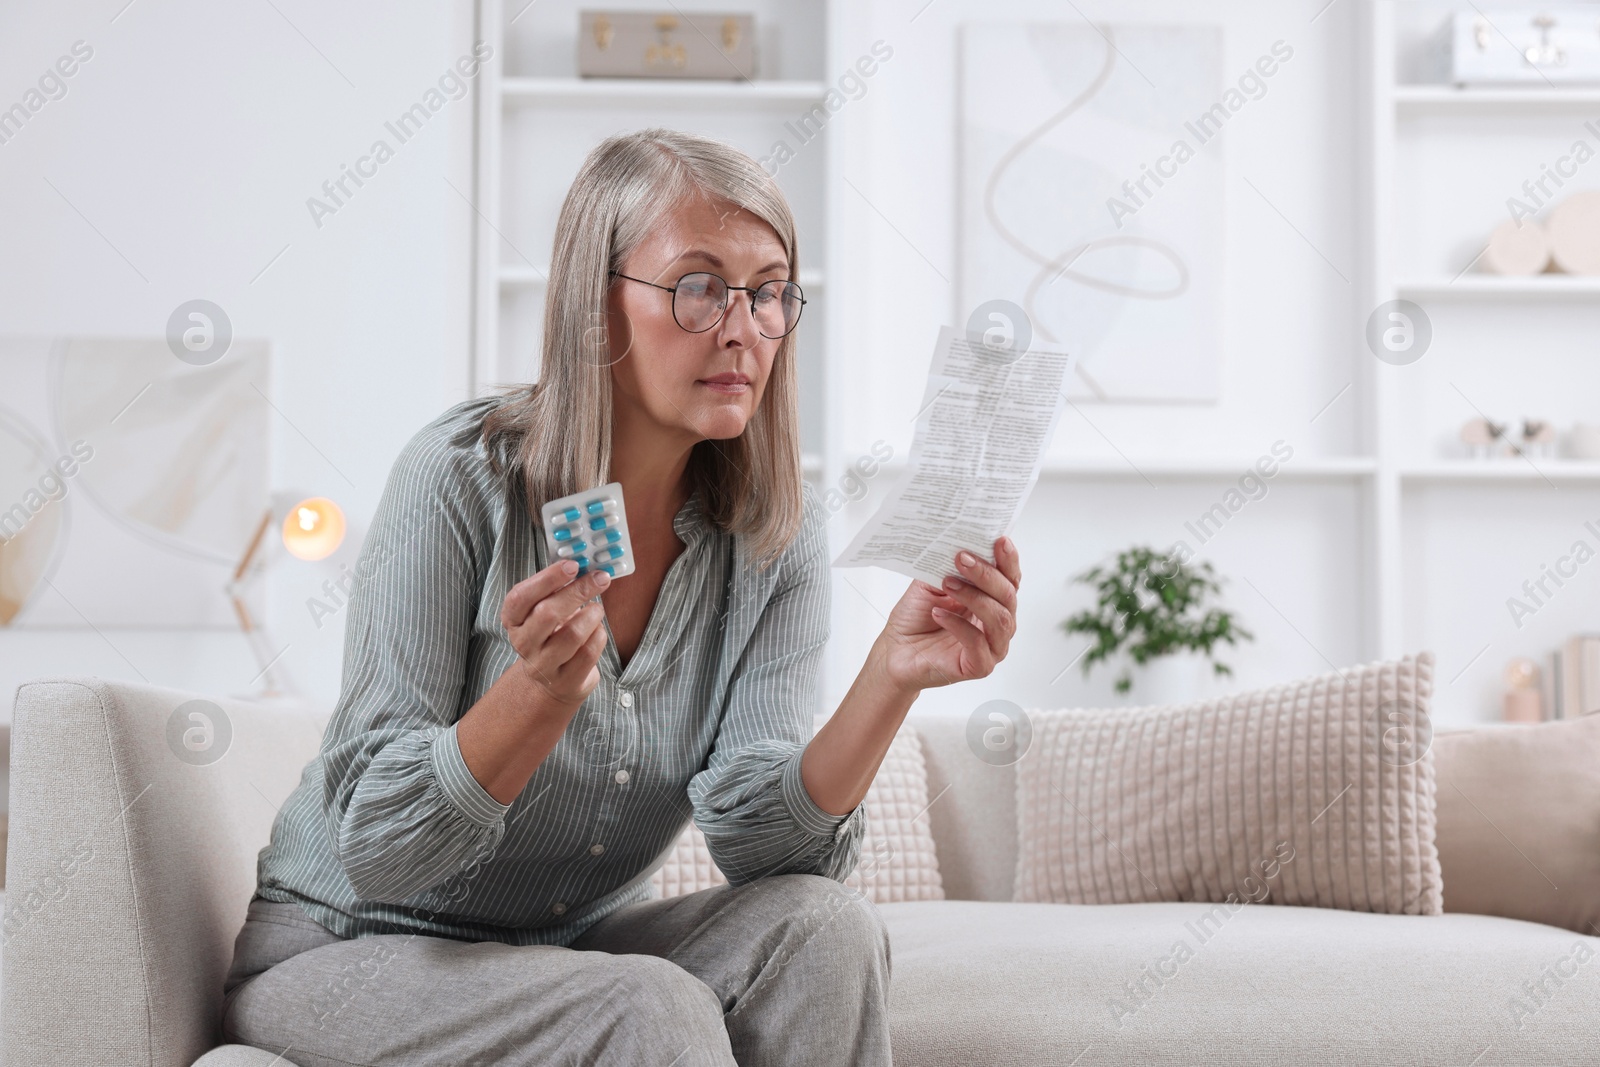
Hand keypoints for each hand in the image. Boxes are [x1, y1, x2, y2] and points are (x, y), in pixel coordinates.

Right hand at [500, 560, 610, 706]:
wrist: (551, 681)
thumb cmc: (551, 635)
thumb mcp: (544, 611)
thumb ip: (556, 590)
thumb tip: (584, 567)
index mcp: (513, 620)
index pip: (521, 597)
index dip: (547, 579)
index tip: (572, 565)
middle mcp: (523, 643)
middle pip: (548, 613)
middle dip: (578, 591)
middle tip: (599, 578)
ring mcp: (543, 665)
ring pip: (572, 635)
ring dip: (592, 615)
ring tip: (598, 609)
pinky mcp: (566, 681)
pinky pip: (588, 653)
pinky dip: (599, 635)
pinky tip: (598, 630)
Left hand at [877, 537, 1020, 691]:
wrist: (896, 651)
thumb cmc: (915, 619)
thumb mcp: (931, 583)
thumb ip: (948, 566)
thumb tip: (960, 542)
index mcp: (991, 599)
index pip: (1009, 578)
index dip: (1008, 559)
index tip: (999, 540)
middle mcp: (997, 621)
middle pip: (1008, 595)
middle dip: (986, 574)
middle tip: (962, 558)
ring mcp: (992, 645)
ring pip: (999, 618)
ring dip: (973, 596)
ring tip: (947, 583)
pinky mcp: (980, 666)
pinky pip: (978, 644)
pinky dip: (959, 625)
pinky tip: (939, 613)